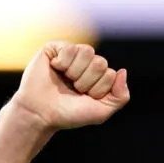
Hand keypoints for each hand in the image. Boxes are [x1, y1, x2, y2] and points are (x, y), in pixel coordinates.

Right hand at [10, 42, 129, 131]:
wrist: (41, 114)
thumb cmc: (69, 114)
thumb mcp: (101, 111)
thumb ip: (120, 96)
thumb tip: (122, 71)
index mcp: (98, 76)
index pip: (110, 74)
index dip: (97, 90)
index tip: (83, 98)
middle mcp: (86, 63)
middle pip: (100, 62)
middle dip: (86, 81)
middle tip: (73, 89)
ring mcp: (71, 54)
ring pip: (87, 51)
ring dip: (75, 72)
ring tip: (65, 80)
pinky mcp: (55, 48)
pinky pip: (70, 48)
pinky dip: (62, 63)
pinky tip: (54, 70)